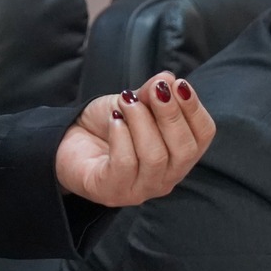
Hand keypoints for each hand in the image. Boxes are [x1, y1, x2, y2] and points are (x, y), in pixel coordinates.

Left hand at [54, 70, 215, 207]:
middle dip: (171, 114)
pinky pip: (125, 164)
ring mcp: (139, 190)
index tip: (179, 84)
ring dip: (141, 122)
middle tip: (154, 89)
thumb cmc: (108, 126)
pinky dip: (122, 137)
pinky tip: (114, 120)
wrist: (67, 142)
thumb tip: (168, 78)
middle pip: (184, 150)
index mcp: (178, 156)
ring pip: (155, 157)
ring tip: (126, 101)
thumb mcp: (133, 103)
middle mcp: (165, 179)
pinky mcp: (111, 192)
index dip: (194, 109)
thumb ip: (151, 93)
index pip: (203, 136)